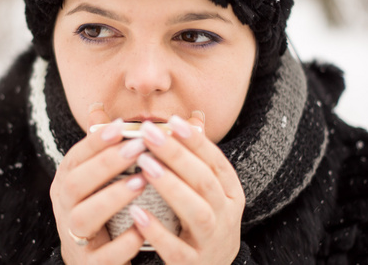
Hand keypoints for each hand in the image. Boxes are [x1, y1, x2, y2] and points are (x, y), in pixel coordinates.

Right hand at [50, 104, 146, 263]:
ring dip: (111, 198)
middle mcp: (65, 208)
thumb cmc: (101, 209)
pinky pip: (103, 255)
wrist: (94, 260)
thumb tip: (98, 107)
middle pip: (75, 184)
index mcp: (67, 184)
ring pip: (84, 217)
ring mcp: (75, 237)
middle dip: (105, 164)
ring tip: (140, 182)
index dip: (96, 142)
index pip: (75, 158)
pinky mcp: (90, 263)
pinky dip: (123, 242)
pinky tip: (142, 227)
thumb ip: (101, 147)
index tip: (120, 126)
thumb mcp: (96, 178)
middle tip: (137, 148)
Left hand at [130, 112, 245, 264]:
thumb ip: (198, 159)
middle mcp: (226, 215)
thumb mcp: (209, 192)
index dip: (196, 141)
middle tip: (149, 134)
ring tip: (144, 165)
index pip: (216, 161)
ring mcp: (212, 241)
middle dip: (176, 155)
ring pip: (197, 212)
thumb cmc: (203, 222)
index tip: (173, 120)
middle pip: (204, 181)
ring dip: (170, 186)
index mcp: (230, 193)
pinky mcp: (193, 263)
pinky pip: (176, 248)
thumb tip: (192, 117)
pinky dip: (157, 231)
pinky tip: (137, 213)